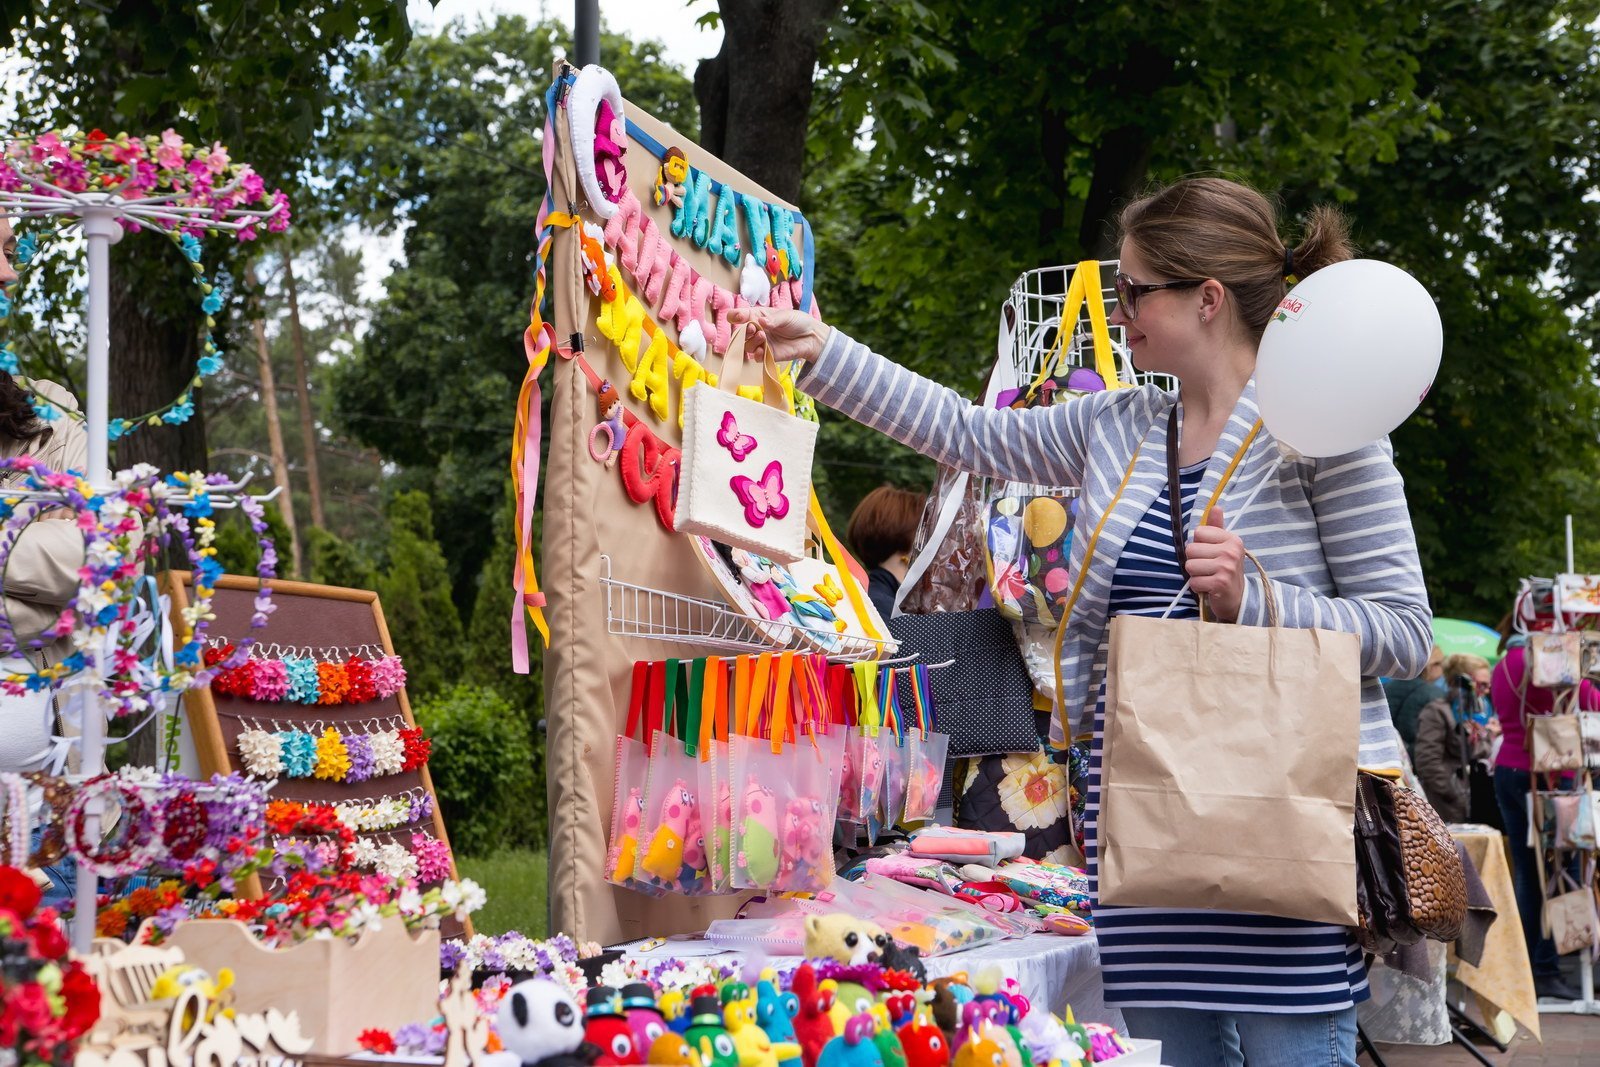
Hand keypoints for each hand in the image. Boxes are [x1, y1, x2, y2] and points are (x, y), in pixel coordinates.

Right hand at [726, 307, 828, 363]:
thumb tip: (761, 321)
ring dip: (752, 341)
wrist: (812, 337)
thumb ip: (773, 320)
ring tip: (763, 336)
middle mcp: (757, 329)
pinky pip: (756, 357)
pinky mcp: (768, 355)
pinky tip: (763, 350)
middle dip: (743, 331)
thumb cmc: (798, 322)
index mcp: (758, 316)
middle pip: (740, 333)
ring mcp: (761, 343)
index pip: (740, 315)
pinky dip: (757, 354)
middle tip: (752, 328)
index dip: (736, 316)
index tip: (740, 317)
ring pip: (747, 346)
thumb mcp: (786, 316)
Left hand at [1185, 504, 1245, 621]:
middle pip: (1191, 550)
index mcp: (1232, 539)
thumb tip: (1215, 506)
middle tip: (1208, 569)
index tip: (1210, 554)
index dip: (1199, 545)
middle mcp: (1232, 551)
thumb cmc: (1225, 569)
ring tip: (1208, 577)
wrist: (1237, 598)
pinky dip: (1197, 587)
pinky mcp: (1220, 583)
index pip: (1198, 533)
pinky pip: (1193, 581)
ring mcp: (1227, 567)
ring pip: (1190, 566)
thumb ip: (1216, 528)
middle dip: (1195, 561)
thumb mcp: (1223, 546)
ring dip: (1195, 575)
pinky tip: (1209, 587)